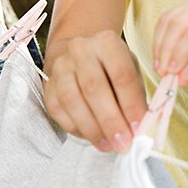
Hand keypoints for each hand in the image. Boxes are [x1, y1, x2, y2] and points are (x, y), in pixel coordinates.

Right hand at [44, 30, 146, 152]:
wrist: (83, 54)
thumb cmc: (113, 66)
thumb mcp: (132, 71)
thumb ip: (137, 96)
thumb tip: (139, 126)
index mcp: (108, 43)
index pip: (122, 75)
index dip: (130, 105)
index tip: (137, 128)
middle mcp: (81, 50)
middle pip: (94, 88)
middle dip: (110, 121)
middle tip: (122, 143)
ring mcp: (61, 66)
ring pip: (72, 100)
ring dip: (92, 128)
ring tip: (108, 144)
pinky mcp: (48, 83)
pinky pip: (57, 109)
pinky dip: (75, 127)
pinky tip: (91, 136)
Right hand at [152, 0, 187, 83]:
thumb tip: (175, 74)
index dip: (180, 54)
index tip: (171, 73)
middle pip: (179, 24)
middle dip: (166, 51)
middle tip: (162, 73)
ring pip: (168, 20)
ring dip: (160, 46)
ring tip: (160, 67)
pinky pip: (166, 19)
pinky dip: (160, 39)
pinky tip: (161, 56)